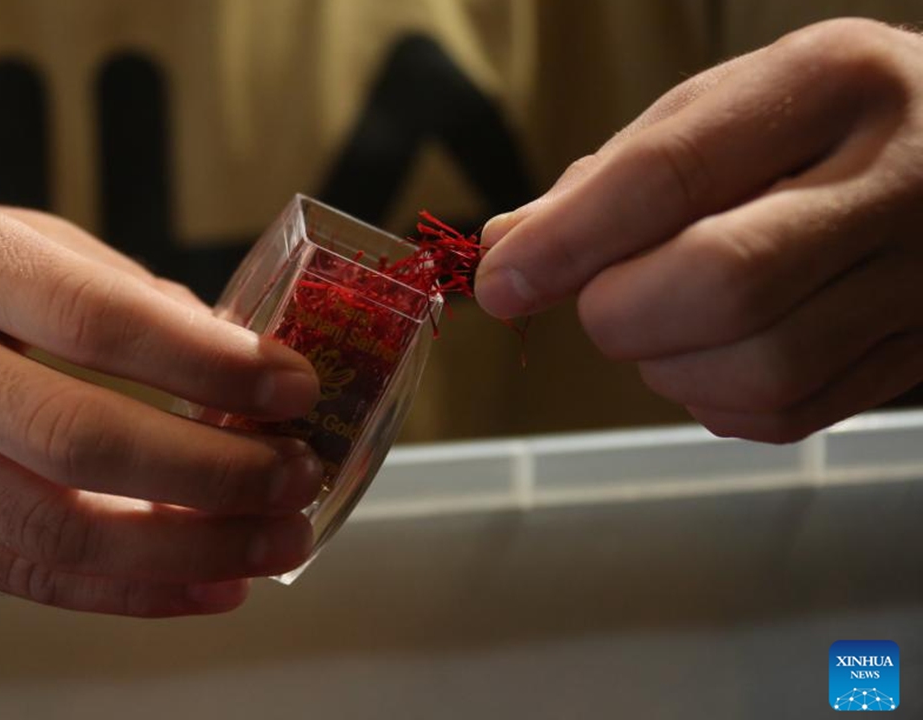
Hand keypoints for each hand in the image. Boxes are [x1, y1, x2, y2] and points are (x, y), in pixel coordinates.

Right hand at [0, 202, 322, 614]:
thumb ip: (110, 287)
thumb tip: (227, 346)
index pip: (94, 321)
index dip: (205, 362)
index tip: (290, 384)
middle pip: (80, 442)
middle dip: (211, 471)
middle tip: (294, 475)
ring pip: (61, 533)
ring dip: (189, 548)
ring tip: (275, 541)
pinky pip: (30, 578)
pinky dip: (131, 592)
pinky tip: (207, 584)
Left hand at [476, 18, 922, 442]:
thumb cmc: (819, 124)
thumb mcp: (722, 109)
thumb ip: (613, 178)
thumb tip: (508, 248)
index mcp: (831, 84)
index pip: (673, 175)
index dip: (569, 242)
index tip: (501, 282)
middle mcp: (895, 180)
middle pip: (722, 285)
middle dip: (620, 311)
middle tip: (598, 302)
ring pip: (759, 369)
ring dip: (666, 366)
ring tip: (663, 322)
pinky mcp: (920, 354)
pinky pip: (787, 416)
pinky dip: (714, 401)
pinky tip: (712, 356)